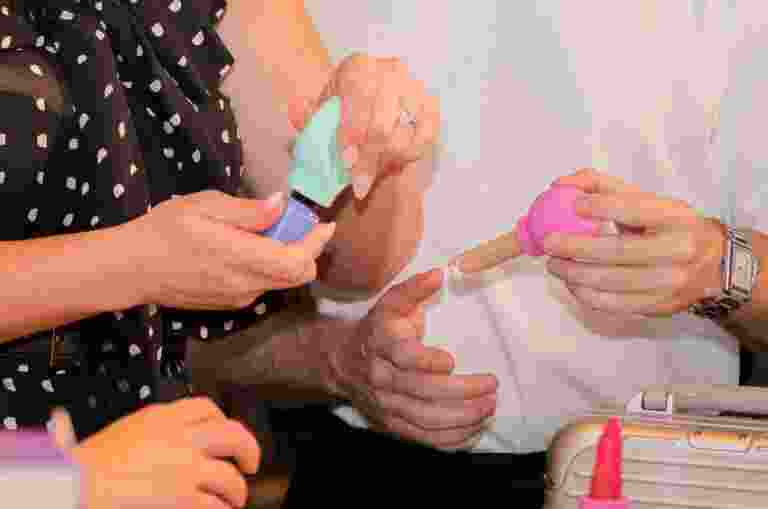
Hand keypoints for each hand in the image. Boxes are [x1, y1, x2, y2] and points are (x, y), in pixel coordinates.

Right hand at [66, 398, 259, 508]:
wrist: (69, 487)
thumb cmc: (77, 468)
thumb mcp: (104, 433)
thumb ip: (122, 430)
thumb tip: (72, 420)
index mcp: (159, 417)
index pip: (205, 408)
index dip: (222, 422)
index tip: (224, 431)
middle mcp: (180, 438)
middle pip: (234, 434)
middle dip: (248, 449)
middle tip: (250, 463)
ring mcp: (186, 468)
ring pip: (231, 476)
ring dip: (237, 491)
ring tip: (235, 499)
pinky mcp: (185, 498)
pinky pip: (216, 506)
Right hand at [118, 190, 334, 309]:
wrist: (130, 269)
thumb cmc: (164, 230)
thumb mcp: (204, 206)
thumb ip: (248, 211)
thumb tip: (280, 205)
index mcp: (243, 258)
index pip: (299, 262)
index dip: (317, 244)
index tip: (325, 225)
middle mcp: (247, 285)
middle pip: (298, 276)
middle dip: (307, 251)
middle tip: (299, 226)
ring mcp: (238, 298)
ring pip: (281, 282)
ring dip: (287, 259)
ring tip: (270, 232)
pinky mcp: (228, 303)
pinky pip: (261, 286)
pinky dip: (268, 268)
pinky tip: (248, 249)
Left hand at [291, 54, 439, 199]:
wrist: (377, 97)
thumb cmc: (346, 107)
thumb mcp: (325, 110)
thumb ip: (310, 116)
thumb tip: (297, 110)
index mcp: (358, 68)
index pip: (356, 102)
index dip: (350, 134)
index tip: (345, 162)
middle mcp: (390, 72)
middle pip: (380, 127)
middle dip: (367, 161)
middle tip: (358, 187)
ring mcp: (414, 89)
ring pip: (403, 138)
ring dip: (385, 164)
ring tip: (371, 177)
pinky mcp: (431, 107)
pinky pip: (424, 140)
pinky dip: (408, 156)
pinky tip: (392, 164)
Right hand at [328, 269, 497, 449]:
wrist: (341, 362)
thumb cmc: (377, 329)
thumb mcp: (390, 303)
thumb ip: (414, 288)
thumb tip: (439, 274)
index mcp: (381, 344)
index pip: (403, 357)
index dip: (427, 361)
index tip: (452, 360)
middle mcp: (381, 378)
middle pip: (422, 391)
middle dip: (461, 392)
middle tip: (491, 385)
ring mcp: (386, 405)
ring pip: (425, 419)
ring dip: (462, 417)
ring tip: (489, 407)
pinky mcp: (393, 424)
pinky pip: (424, 438)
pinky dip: (451, 439)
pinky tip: (474, 429)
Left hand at [541, 169, 724, 316]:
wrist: (713, 265)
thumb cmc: (669, 227)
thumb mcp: (647, 199)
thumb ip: (603, 187)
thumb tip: (562, 185)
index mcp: (676, 218)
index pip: (634, 209)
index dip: (600, 207)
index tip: (573, 205)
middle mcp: (679, 250)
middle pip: (617, 251)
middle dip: (575, 247)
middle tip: (548, 242)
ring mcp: (671, 283)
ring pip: (611, 282)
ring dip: (574, 274)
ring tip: (554, 264)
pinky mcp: (660, 306)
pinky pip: (614, 304)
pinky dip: (585, 294)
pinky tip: (572, 283)